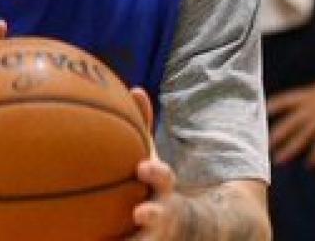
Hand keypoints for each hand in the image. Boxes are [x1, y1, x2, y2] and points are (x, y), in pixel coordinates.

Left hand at [127, 88, 181, 239]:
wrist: (180, 224)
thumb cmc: (154, 182)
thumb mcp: (152, 153)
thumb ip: (144, 126)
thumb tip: (135, 89)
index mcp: (162, 188)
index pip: (163, 178)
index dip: (156, 173)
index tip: (143, 168)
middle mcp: (161, 214)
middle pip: (160, 216)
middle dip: (152, 214)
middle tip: (140, 212)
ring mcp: (152, 236)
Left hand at [267, 66, 314, 165]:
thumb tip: (308, 111)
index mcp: (307, 94)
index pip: (283, 100)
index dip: (270, 108)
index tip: (256, 116)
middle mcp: (311, 105)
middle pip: (289, 122)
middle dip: (276, 135)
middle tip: (262, 147)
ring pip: (303, 134)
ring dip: (290, 149)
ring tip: (279, 160)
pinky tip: (311, 164)